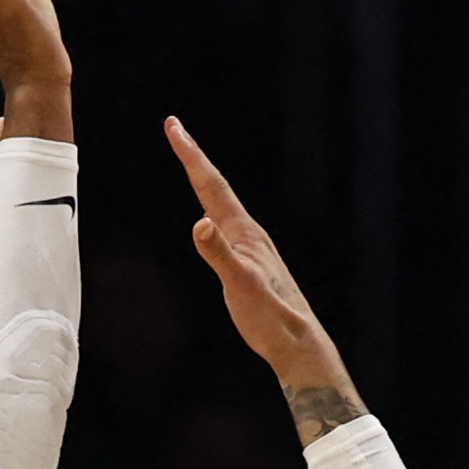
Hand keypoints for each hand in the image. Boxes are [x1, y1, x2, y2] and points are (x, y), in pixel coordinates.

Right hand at [167, 117, 340, 362]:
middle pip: (215, 187)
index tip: (173, 126)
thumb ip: (219, 254)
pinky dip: (210, 211)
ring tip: (190, 162)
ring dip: (202, 180)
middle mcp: (248, 233)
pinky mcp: (249, 265)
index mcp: (244, 231)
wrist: (295, 341)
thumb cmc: (270, 316)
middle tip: (174, 129)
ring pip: (221, 205)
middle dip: (193, 158)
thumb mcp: (240, 284)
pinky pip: (224, 228)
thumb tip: (198, 223)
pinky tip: (209, 219)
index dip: (191, 155)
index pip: (211, 185)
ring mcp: (250, 248)